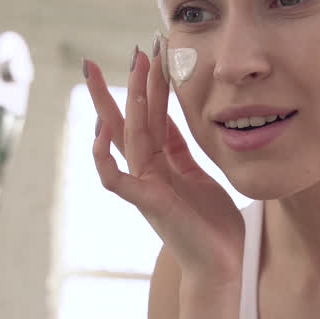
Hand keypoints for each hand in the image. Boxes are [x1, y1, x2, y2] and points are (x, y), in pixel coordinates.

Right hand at [84, 44, 243, 282]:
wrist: (220, 264)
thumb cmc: (211, 225)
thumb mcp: (199, 174)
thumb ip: (180, 148)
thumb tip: (170, 116)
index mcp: (162, 164)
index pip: (150, 117)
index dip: (149, 86)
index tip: (149, 54)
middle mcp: (148, 171)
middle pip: (129, 121)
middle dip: (121, 87)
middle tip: (112, 54)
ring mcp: (144, 185)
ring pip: (128, 137)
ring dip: (125, 101)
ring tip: (126, 69)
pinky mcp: (146, 204)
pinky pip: (114, 179)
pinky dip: (102, 157)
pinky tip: (99, 133)